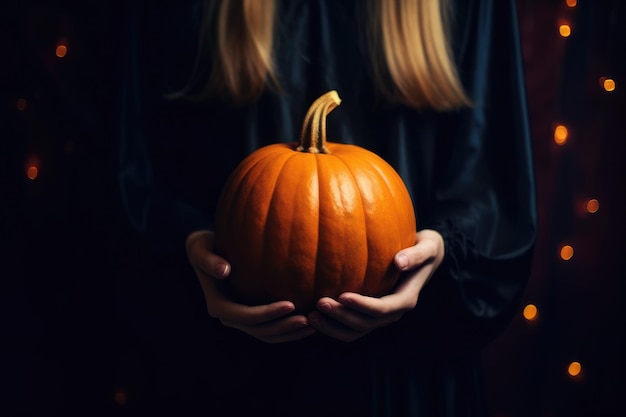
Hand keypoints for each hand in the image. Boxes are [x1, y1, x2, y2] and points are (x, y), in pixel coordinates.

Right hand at [186, 230, 315, 342]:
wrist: (204, 253)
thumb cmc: (204, 247)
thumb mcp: (201, 250)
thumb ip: (209, 260)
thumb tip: (224, 270)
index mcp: (218, 306)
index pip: (246, 316)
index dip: (268, 314)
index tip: (291, 304)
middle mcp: (228, 317)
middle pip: (259, 331)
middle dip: (283, 327)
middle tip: (308, 320)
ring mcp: (240, 319)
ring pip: (267, 334)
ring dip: (289, 333)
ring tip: (313, 325)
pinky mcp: (250, 316)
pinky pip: (270, 327)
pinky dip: (288, 328)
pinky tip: (308, 319)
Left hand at [307, 229, 444, 341]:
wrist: (424, 257)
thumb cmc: (425, 248)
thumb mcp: (428, 247)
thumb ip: (416, 254)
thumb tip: (398, 262)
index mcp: (405, 300)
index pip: (382, 309)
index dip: (363, 306)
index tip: (343, 295)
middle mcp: (392, 312)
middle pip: (365, 324)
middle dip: (341, 317)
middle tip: (319, 303)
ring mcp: (379, 316)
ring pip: (354, 331)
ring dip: (332, 327)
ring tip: (310, 316)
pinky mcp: (367, 314)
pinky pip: (348, 326)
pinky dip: (331, 324)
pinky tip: (311, 314)